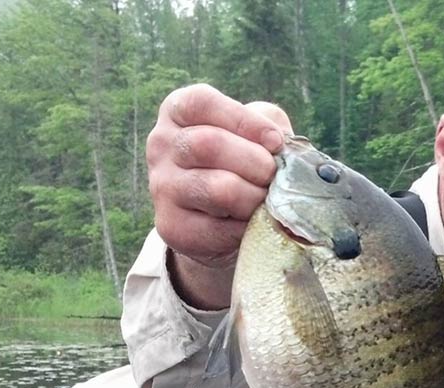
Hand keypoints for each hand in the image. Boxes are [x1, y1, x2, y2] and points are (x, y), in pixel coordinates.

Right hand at [145, 84, 292, 306]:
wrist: (220, 217)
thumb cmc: (243, 162)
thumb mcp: (255, 130)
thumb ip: (268, 123)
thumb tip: (281, 143)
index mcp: (177, 111)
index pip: (202, 103)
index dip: (245, 122)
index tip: (276, 142)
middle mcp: (161, 145)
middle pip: (209, 145)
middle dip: (257, 164)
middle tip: (274, 177)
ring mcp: (162, 186)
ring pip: (217, 189)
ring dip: (255, 197)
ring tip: (267, 200)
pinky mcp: (171, 226)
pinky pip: (219, 228)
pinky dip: (247, 227)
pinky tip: (253, 223)